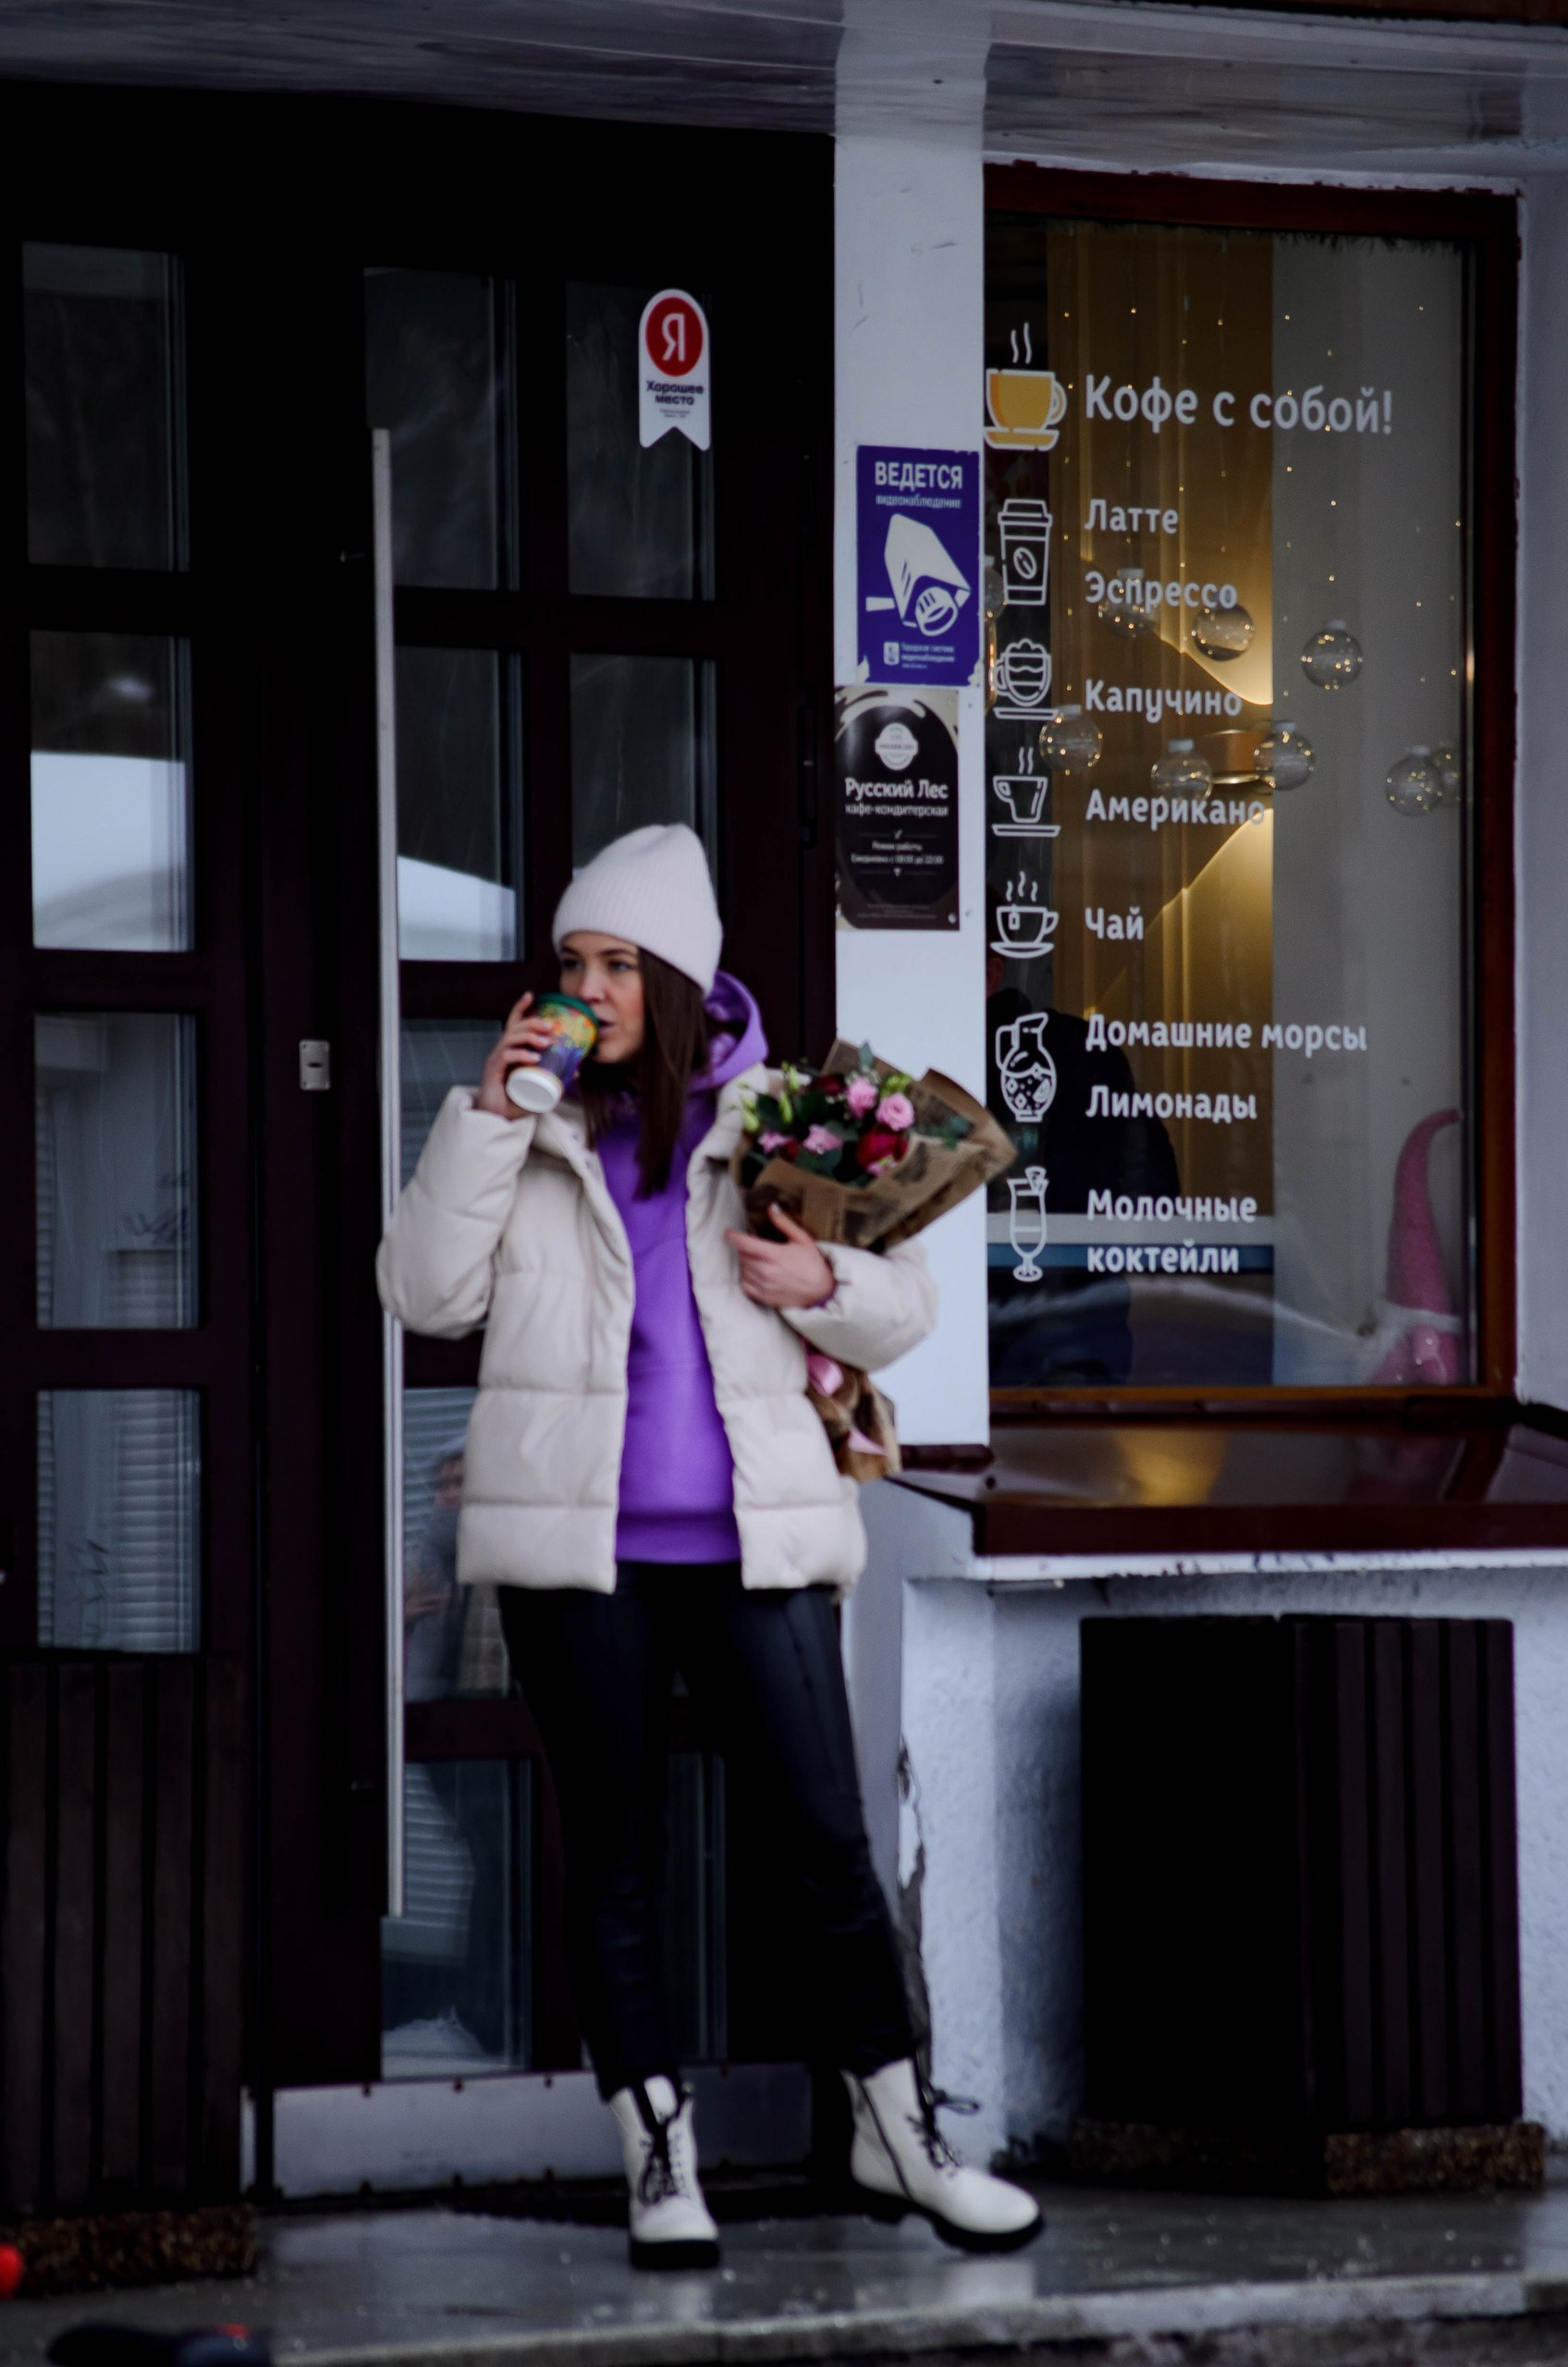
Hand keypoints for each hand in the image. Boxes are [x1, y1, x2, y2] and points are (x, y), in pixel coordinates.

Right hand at [476, 994, 558, 1117]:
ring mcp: (495, 1061)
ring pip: (510, 1038)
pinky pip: (506, 1057)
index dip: (521, 1008)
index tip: (531, 995)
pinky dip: (521, 1055)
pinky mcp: (492, 1072)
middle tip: (550, 1027)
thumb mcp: (538, 1088)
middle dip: (533, 1023)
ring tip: (545, 1042)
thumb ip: (555, 1079)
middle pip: (514, 1028)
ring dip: (529, 1037)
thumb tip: (577, 1071)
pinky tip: (535, 1059)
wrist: (495, 1119)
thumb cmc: (513, 1102)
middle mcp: (500, 1052)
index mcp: (509, 1051)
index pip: (513, 1024)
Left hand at [725, 1207, 835, 1310]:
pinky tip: (755, 1273)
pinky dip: (746, 1277)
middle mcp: (766, 1271)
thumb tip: (771, 1207)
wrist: (822, 1291)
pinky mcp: (763, 1297)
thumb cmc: (813, 1264)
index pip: (744, 1243)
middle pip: (741, 1256)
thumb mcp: (802, 1239)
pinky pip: (744, 1285)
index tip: (728, 1232)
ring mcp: (763, 1285)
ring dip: (744, 1263)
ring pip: (742, 1270)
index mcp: (774, 1254)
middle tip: (751, 1245)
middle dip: (743, 1248)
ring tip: (755, 1259)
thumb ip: (784, 1223)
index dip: (732, 1236)